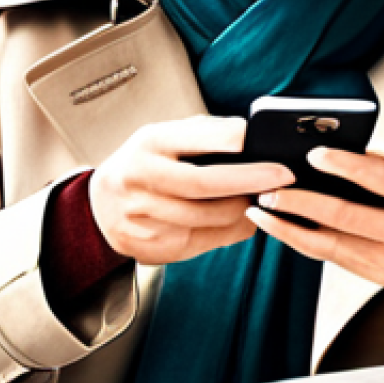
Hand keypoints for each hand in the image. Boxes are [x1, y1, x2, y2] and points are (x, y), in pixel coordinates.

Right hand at [90, 115, 293, 265]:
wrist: (99, 207)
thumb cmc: (144, 162)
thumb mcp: (162, 137)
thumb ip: (202, 135)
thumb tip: (249, 137)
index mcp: (148, 143)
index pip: (193, 137)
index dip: (228, 138)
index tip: (258, 137)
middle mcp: (142, 178)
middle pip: (205, 183)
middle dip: (250, 179)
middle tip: (284, 175)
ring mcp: (146, 216)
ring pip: (209, 217)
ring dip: (245, 208)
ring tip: (266, 197)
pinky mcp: (153, 247)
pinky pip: (204, 240)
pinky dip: (232, 230)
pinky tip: (246, 219)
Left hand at [246, 147, 383, 313]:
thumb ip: (381, 156)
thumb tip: (329, 144)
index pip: (383, 178)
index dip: (347, 165)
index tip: (314, 153)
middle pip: (350, 216)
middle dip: (304, 202)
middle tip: (271, 187)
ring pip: (333, 244)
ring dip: (290, 226)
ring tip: (260, 208)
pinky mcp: (376, 275)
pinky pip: (331, 257)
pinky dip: (300, 240)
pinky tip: (278, 225)